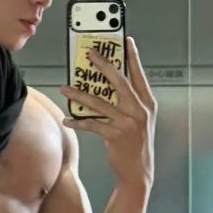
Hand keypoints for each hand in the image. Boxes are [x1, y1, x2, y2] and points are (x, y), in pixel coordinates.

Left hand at [61, 37, 156, 189]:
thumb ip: (129, 103)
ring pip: (100, 103)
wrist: (139, 172)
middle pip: (119, 82)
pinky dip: (78, 122)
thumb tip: (106, 86)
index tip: (125, 40)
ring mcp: (128, 123)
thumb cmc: (137, 144)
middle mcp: (139, 111)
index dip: (132, 57)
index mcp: (147, 104)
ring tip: (65, 87)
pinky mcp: (115, 135)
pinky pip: (92, 124)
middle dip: (104, 65)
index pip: (139, 75)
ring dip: (80, 94)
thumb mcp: (140, 120)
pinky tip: (67, 119)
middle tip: (90, 53)